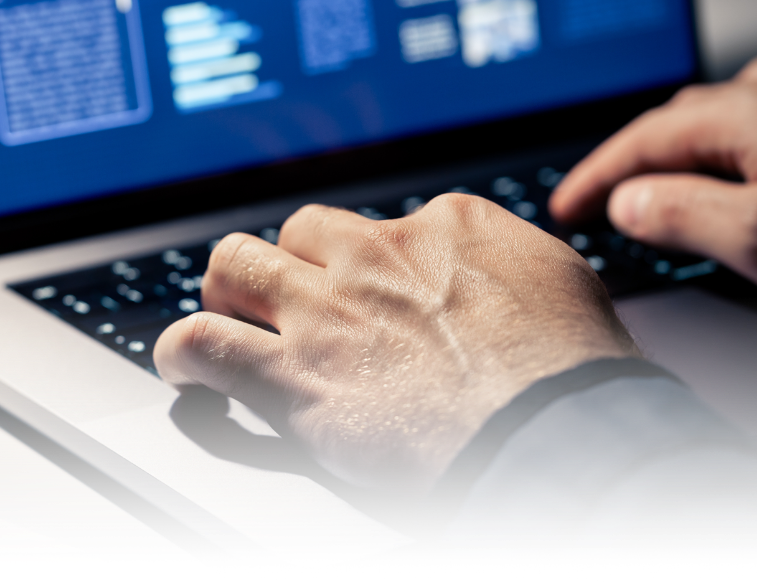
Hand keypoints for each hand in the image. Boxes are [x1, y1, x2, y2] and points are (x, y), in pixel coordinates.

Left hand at [154, 196, 637, 501]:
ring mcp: (326, 313)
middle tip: (294, 301)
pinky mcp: (294, 377)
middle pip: (297, 233)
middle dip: (290, 264)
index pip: (377, 225)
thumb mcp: (559, 286)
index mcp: (443, 228)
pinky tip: (186, 366)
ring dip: (227, 292)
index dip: (369, 266)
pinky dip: (182, 352)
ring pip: (235, 266)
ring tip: (229, 317)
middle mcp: (374, 257)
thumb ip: (509, 267)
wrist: (556, 438)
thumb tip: (496, 277)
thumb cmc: (574, 378)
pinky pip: (202, 344)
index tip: (375, 297)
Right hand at [549, 56, 756, 285]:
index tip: (564, 209)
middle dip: (629, 164)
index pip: (643, 141)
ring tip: (652, 186)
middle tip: (593, 204)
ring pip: (718, 121)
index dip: (594, 178)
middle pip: (678, 126)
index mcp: (740, 114)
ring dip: (677, 153)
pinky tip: (729, 169)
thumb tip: (627, 205)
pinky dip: (722, 149)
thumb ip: (685, 215)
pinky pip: (751, 128)